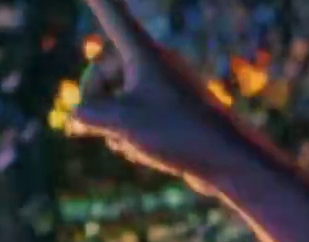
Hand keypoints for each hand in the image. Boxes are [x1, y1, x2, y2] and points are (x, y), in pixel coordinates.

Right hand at [73, 0, 255, 183]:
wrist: (229, 160)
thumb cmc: (178, 133)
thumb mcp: (122, 122)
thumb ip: (89, 113)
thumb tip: (78, 113)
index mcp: (143, 53)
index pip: (112, 14)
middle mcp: (155, 64)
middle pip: (104, 70)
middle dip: (95, 98)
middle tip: (94, 124)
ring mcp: (163, 87)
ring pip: (118, 98)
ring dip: (113, 123)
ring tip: (131, 142)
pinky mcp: (171, 111)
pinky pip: (135, 117)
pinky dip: (131, 133)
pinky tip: (143, 151)